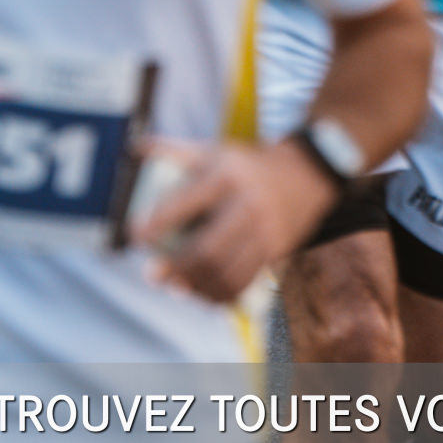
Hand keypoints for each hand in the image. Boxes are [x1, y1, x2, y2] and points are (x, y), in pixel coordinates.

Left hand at [135, 138, 339, 303]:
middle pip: (209, 247)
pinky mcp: (277, 251)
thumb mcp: (215, 150)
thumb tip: (134, 147)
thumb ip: (175, 150)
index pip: (187, 201)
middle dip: (177, 266)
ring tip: (174, 287)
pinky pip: (247, 281)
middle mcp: (248, 204)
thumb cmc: (246, 163)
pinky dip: (221, 295)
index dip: (158, 221)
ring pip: (229, 272)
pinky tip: (202, 294)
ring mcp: (266, 231)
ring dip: (197, 286)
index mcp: (226, 174)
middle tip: (152, 274)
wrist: (307, 174)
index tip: (135, 236)